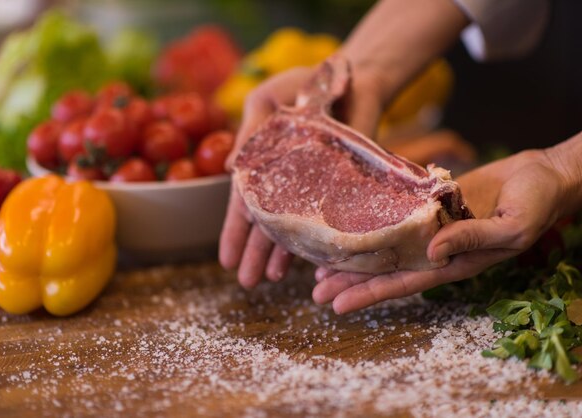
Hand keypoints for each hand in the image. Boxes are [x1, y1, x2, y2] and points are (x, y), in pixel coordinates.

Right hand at [219, 64, 383, 287]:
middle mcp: (287, 183)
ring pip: (296, 229)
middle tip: (247, 283)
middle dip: (255, 254)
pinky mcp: (344, 191)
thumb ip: (250, 131)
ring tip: (272, 281)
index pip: (245, 203)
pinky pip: (333, 223)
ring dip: (282, 255)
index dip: (235, 232)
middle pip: (268, 224)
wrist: (354, 78)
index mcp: (264, 164)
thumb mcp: (269, 99)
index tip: (227, 260)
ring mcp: (316, 190)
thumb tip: (228, 168)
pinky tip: (316, 265)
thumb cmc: (305, 83)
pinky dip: (324, 243)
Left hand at [312, 149, 576, 313]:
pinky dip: (372, 222)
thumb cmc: (535, 205)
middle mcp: (435, 249)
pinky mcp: (430, 204)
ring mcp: (430, 227)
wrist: (542, 175)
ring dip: (355, 256)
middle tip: (315, 289)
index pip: (403, 282)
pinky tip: (349, 225)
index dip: (370, 294)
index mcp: (453, 262)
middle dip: (351, 281)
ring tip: (320, 266)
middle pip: (386, 269)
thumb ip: (471, 240)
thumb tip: (430, 252)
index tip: (337, 305)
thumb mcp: (510, 227)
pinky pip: (394, 216)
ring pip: (385, 246)